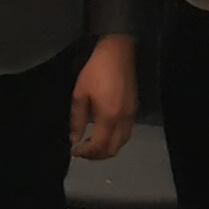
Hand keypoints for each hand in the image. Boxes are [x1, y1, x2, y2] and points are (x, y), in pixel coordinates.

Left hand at [70, 35, 136, 160]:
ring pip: (122, 143)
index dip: (86, 153)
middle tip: (83, 152)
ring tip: (92, 145)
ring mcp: (131, 116)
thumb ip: (77, 120)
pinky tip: (103, 134)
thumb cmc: (96, 71)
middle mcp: (123, 120)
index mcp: (108, 116)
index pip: (99, 146)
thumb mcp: (80, 94)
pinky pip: (126, 134)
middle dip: (97, 155)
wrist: (118, 53)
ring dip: (107, 149)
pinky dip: (115, 140)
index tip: (74, 151)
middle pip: (113, 149)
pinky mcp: (134, 110)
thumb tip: (75, 139)